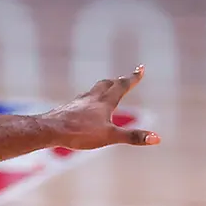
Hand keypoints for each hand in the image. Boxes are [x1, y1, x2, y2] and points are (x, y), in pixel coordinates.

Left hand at [39, 65, 160, 149]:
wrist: (48, 130)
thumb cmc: (78, 133)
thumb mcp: (109, 137)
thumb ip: (132, 136)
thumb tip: (157, 138)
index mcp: (104, 102)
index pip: (122, 86)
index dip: (133, 78)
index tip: (141, 68)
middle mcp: (91, 98)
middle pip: (106, 84)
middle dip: (117, 81)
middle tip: (124, 78)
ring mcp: (77, 102)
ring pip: (92, 91)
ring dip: (101, 88)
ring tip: (104, 89)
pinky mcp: (66, 109)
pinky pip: (79, 101)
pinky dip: (86, 99)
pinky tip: (81, 106)